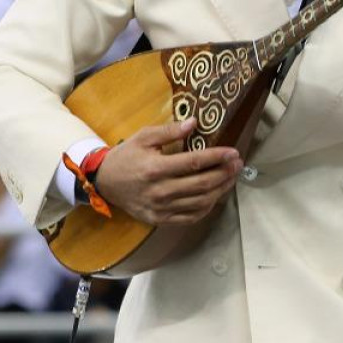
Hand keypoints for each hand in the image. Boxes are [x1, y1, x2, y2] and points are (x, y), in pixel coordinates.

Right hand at [94, 118, 241, 226]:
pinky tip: (215, 195)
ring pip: (200, 202)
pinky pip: (191, 217)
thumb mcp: (143, 137)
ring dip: (221, 190)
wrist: (104, 183)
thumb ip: (169, 131)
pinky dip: (207, 207)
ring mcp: (161, 208)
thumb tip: (194, 123)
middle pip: (202, 184)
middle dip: (224, 173)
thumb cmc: (125, 157)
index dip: (217, 157)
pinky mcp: (161, 219)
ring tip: (232, 178)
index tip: (233, 152)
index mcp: (155, 168)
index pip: (194, 163)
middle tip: (238, 164)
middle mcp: (160, 191)